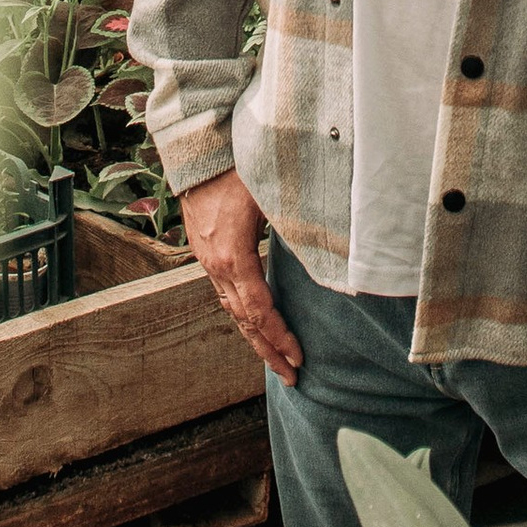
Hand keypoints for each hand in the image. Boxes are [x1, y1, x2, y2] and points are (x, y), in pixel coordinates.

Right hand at [179, 169, 301, 382]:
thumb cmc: (237, 166)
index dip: (280, 336)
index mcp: (232, 256)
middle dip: (268, 351)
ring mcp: (207, 260)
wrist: (196, 149)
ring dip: (254, 337)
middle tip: (292, 377)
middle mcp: (215, 264)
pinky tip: (255, 324)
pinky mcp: (204, 252)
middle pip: (243, 321)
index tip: (300, 357)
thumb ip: (296, 223)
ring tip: (275, 359)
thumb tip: (330, 246)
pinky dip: (242, 315)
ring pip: (231, 310)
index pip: (259, 310)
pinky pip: (224, 293)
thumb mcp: (270, 194)